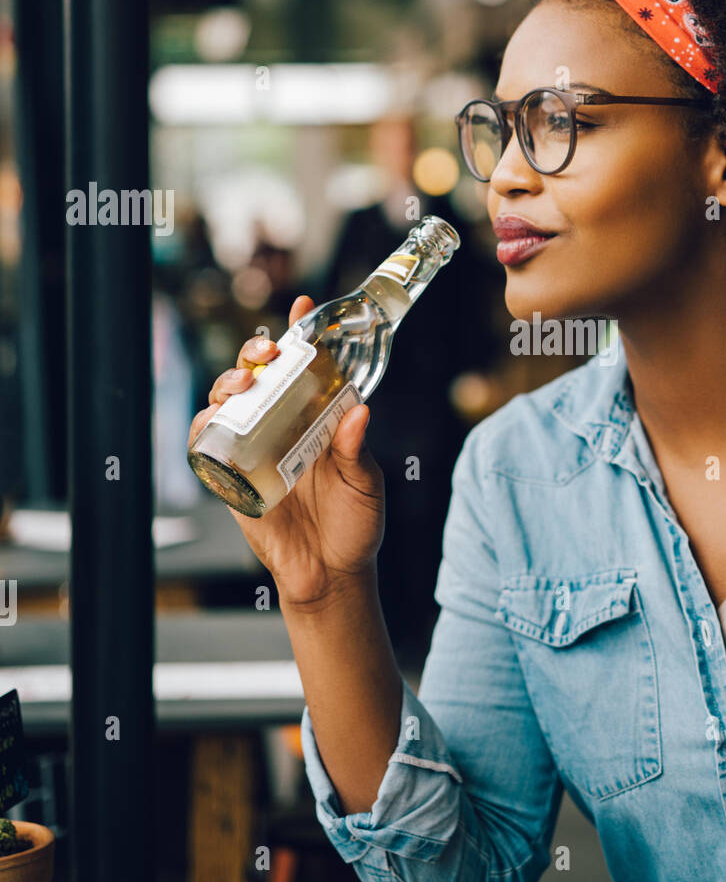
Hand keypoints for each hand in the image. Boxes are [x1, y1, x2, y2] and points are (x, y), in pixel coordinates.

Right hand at [188, 295, 385, 606]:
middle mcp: (285, 428)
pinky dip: (204, 427)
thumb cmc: (355, 526)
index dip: (301, 336)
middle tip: (266, 354)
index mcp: (320, 421)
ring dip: (228, 382)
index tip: (301, 305)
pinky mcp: (232, 477)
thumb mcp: (364, 484)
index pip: (308, 370)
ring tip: (242, 383)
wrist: (329, 575)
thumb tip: (358, 410)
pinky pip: (209, 445)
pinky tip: (212, 418)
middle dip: (256, 354)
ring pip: (230, 402)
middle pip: (260, 377)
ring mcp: (256, 450)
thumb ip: (357, 450)